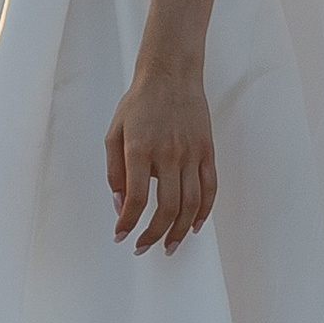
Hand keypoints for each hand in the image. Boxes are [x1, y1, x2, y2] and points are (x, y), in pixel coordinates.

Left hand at [107, 59, 216, 253]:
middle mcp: (167, 154)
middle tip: (143, 247)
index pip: (137, 198)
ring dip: (179, 230)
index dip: (129, 222)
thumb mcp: (114, 133)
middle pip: (167, 207)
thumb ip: (114, 171)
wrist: (171, 75)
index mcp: (140, 149)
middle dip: (153, 234)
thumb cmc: (138, 104)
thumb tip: (120, 205)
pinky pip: (210, 188)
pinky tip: (195, 226)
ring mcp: (191, 153)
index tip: (121, 236)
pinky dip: (204, 212)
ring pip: (191, 203)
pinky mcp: (207, 151)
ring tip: (169, 245)